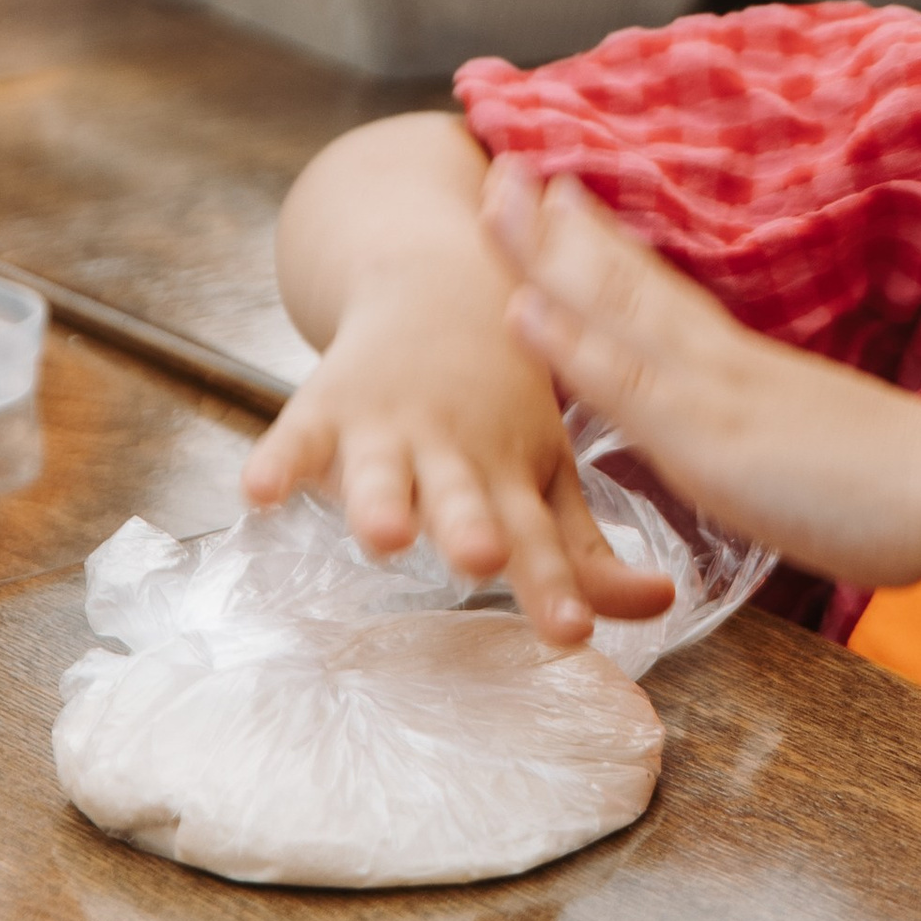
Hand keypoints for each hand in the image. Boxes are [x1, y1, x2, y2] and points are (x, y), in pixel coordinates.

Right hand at [240, 262, 679, 648]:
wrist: (439, 284)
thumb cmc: (501, 404)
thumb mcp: (548, 470)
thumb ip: (585, 553)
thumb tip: (664, 607)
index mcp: (513, 472)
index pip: (540, 539)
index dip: (553, 586)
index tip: (570, 635)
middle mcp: (453, 452)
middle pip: (463, 499)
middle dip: (470, 529)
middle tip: (482, 559)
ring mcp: (388, 428)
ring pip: (383, 472)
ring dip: (380, 501)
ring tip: (382, 535)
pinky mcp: (326, 406)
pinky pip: (296, 438)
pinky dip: (277, 461)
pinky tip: (256, 493)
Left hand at [484, 156, 920, 592]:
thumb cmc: (904, 486)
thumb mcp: (820, 445)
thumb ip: (773, 430)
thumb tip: (749, 434)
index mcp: (747, 367)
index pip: (663, 292)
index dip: (607, 245)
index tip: (561, 196)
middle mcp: (723, 362)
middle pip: (627, 280)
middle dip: (561, 227)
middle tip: (504, 165)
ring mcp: (713, 392)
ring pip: (615, 309)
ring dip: (547, 255)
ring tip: (493, 201)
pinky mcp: (710, 439)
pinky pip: (626, 383)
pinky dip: (570, 343)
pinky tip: (520, 309)